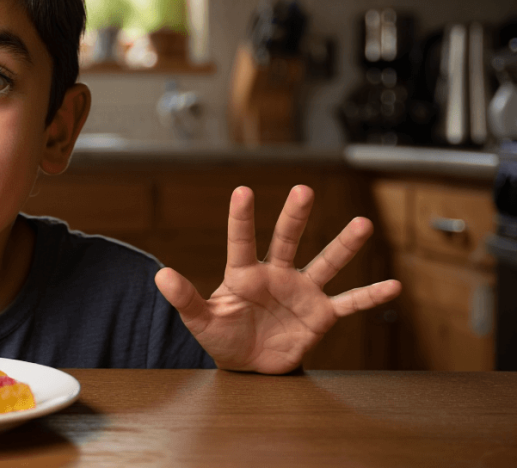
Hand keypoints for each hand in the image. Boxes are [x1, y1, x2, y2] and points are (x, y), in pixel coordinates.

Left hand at [154, 185, 401, 373]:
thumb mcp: (201, 320)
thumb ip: (185, 299)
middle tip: (302, 190)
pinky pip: (349, 303)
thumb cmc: (223, 336)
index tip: (242, 190)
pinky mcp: (320, 315)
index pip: (241, 241)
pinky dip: (370, 296)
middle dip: (295, 216)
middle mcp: (276, 275)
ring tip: (363, 223)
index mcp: (244, 274)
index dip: (241, 218)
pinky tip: (394, 285)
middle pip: (287, 240)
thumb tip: (160, 276)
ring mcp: (301, 292)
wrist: (249, 365)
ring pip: (325, 264)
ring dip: (344, 245)